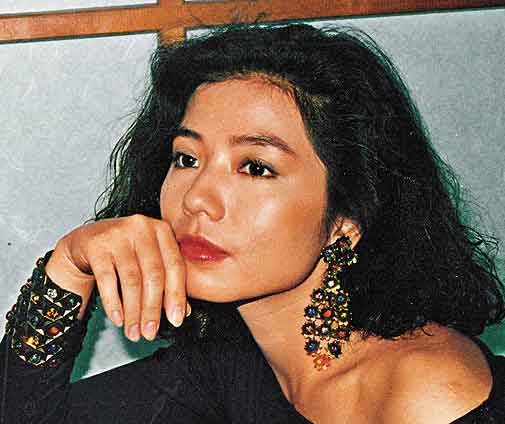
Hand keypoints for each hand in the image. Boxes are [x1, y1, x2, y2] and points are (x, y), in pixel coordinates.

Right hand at [45, 214, 189, 340]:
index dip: (177, 296)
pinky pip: (107, 280)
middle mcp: (142, 227)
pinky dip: (113, 304)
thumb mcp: (149, 261)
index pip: (175, 266)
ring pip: (131, 280)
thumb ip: (168, 282)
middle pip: (154, 275)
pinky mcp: (96, 245)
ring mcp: (118, 234)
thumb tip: (184, 312)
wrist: (88, 240)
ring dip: (133, 312)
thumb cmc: (126, 252)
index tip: (176, 321)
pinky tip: (118, 320)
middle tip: (150, 333)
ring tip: (134, 332)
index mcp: (162, 230)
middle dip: (153, 309)